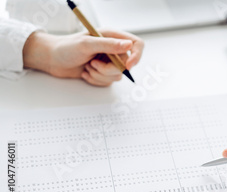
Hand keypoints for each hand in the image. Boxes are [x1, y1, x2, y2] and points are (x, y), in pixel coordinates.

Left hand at [23, 29, 143, 85]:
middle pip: (126, 65)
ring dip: (100, 75)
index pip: (136, 44)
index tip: (128, 66)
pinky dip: (96, 80)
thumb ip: (108, 44)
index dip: (136, 56)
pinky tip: (85, 72)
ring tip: (87, 67)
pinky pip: (108, 82)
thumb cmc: (65, 47)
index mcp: (112, 37)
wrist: (52, 59)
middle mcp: (113, 49)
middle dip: (108, 69)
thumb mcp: (86, 43)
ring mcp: (109, 62)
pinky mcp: (103, 73)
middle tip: (93, 64)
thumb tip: (128, 45)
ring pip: (117, 76)